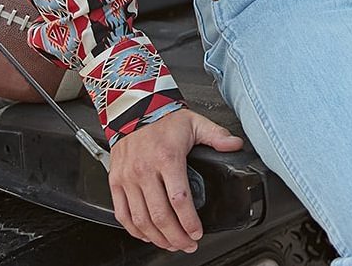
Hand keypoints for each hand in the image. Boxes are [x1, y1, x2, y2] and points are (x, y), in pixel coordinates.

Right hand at [108, 108, 243, 251]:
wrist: (134, 106)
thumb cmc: (162, 116)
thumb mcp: (194, 122)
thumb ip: (216, 135)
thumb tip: (235, 144)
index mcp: (167, 157)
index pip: (179, 200)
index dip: (189, 222)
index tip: (197, 232)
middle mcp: (145, 170)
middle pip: (160, 216)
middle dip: (176, 237)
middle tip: (187, 244)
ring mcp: (128, 177)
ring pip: (141, 220)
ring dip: (157, 238)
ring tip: (171, 244)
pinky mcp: (116, 181)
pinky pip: (122, 214)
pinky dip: (134, 230)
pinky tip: (147, 235)